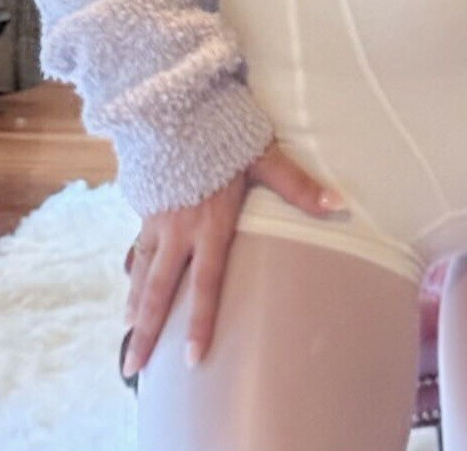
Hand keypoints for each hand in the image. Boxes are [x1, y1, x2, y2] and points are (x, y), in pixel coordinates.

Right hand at [121, 141, 345, 379]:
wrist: (174, 100)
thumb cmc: (223, 128)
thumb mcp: (263, 156)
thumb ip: (296, 184)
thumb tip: (338, 204)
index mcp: (209, 224)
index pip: (204, 285)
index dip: (198, 323)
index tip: (193, 359)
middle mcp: (178, 228)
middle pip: (159, 290)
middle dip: (146, 331)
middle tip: (134, 367)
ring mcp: (157, 216)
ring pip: (142, 270)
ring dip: (135, 303)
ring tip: (128, 332)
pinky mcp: (145, 201)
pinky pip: (136, 244)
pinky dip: (132, 268)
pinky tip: (130, 280)